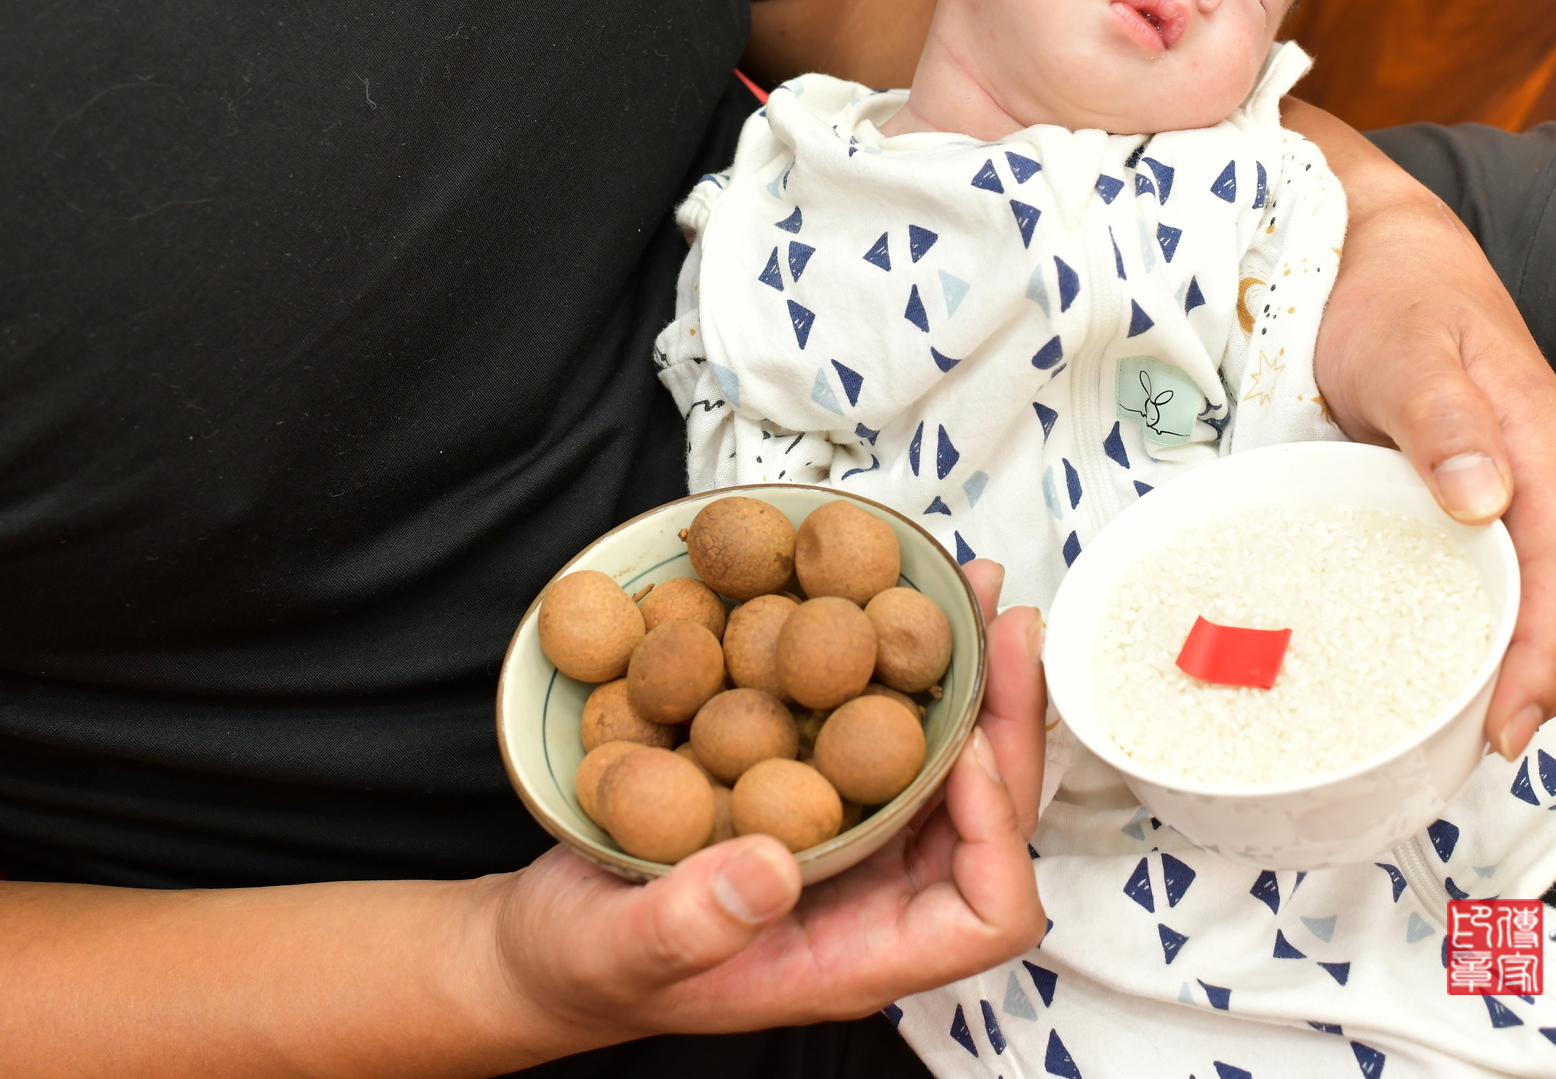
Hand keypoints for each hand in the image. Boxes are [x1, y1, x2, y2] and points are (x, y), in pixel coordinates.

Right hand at [485, 560, 1046, 1055]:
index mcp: (856, 954)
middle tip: (1004, 623)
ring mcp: (858, 845)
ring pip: (951, 765)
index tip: (965, 750)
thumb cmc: (583, 967)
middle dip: (1008, 719)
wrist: (546, 942)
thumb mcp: (615, 951)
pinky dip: (899, 670)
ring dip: (969, 679)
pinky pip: (886, 735)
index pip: (985, 915)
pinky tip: (885, 606)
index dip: (998, 831)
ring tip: (969, 590)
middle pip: (992, 818)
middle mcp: (878, 899)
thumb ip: (686, 927)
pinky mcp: (822, 794)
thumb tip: (772, 868)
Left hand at [1286, 100, 1555, 759]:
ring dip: (1510, 664)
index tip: (1505, 727)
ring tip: (1457, 736)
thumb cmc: (1393, 300)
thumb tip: (1488, 502)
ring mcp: (1526, 497)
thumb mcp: (1405, 349)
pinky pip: (1499, 577)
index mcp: (1549, 448)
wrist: (1385, 257)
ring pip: (1533, 596)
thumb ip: (1443, 419)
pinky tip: (1439, 667)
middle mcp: (1554, 483)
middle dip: (1529, 685)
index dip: (1542, 658)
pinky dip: (1480, 627)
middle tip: (1474, 757)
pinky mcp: (1490, 506)